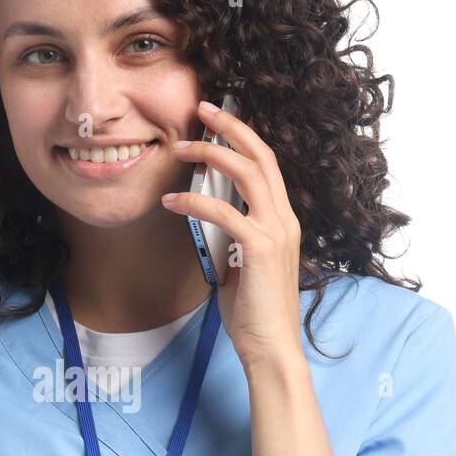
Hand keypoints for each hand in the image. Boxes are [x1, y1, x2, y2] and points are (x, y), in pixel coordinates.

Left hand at [162, 99, 304, 373]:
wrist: (270, 348)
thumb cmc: (253, 313)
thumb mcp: (237, 266)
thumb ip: (227, 239)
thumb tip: (202, 221)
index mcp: (282, 221)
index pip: (266, 165)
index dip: (242, 136)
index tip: (215, 118)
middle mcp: (284, 220)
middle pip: (260, 156)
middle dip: (230, 126)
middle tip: (201, 107)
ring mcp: (275, 233)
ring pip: (247, 173)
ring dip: (211, 154)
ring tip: (180, 148)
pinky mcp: (259, 250)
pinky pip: (224, 212)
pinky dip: (194, 201)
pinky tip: (171, 201)